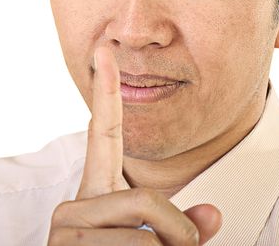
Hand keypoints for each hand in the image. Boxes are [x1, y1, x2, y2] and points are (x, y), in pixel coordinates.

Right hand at [47, 46, 221, 244]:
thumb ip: (179, 226)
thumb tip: (212, 214)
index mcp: (95, 194)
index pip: (103, 133)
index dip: (105, 92)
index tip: (105, 52)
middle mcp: (75, 205)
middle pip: (145, 199)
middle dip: (178, 232)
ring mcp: (66, 228)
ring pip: (143, 234)